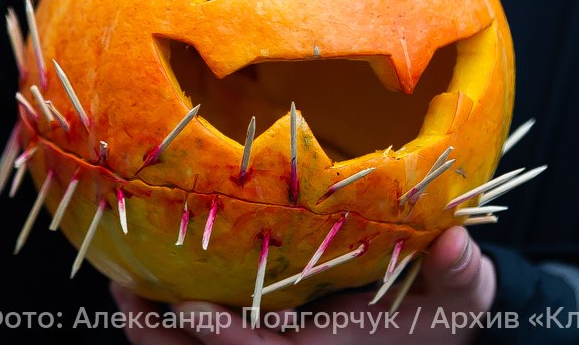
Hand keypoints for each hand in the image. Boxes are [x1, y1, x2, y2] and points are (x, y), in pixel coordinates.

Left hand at [111, 226, 495, 343]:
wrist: (427, 327)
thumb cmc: (439, 310)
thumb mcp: (460, 295)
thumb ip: (459, 274)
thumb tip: (455, 244)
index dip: (227, 342)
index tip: (194, 310)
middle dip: (164, 341)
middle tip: (126, 294)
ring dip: (153, 331)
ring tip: (119, 286)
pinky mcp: (258, 336)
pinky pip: (201, 340)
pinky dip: (167, 321)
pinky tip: (141, 283)